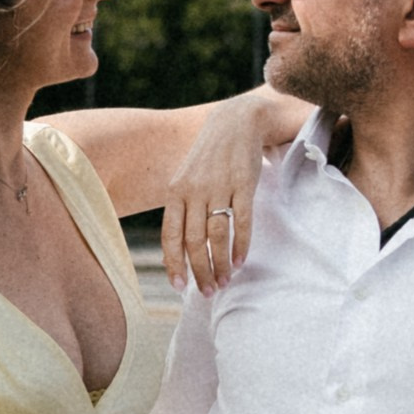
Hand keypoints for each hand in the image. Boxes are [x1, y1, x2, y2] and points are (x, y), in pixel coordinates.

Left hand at [162, 90, 306, 290]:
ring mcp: (219, 187)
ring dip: (220, 263)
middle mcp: (195, 190)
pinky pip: (241, 221)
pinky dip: (240, 245)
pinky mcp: (244, 184)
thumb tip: (178, 250)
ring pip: (217, 235)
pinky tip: (239, 261)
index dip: (174, 263)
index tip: (179, 286)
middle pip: (194, 241)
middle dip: (200, 271)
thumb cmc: (209, 158)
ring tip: (224, 281)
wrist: (236, 122)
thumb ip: (182, 210)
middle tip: (208, 292)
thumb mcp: (187, 179)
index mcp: (176, 191)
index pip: (170, 235)